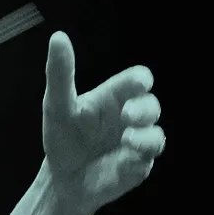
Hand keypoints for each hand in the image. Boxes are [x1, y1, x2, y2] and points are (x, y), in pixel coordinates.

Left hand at [42, 30, 165, 214]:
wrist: (62, 177)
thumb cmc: (63, 136)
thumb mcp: (57, 105)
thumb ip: (60, 73)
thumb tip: (58, 36)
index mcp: (114, 98)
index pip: (136, 81)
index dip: (141, 80)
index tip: (140, 83)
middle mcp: (130, 118)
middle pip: (152, 106)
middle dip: (144, 109)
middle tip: (128, 115)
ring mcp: (137, 143)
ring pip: (156, 136)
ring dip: (146, 137)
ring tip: (127, 139)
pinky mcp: (137, 167)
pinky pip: (145, 163)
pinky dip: (137, 161)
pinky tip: (125, 163)